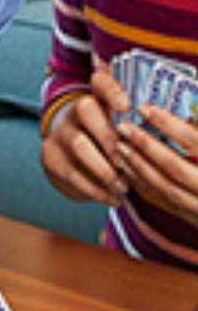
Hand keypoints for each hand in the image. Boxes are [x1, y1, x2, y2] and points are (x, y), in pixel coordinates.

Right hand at [40, 64, 126, 206]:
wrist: (68, 161)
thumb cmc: (106, 148)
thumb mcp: (118, 134)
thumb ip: (133, 130)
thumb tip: (153, 140)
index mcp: (97, 101)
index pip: (100, 82)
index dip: (111, 90)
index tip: (126, 106)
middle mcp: (73, 112)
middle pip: (85, 108)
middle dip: (111, 137)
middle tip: (128, 162)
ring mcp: (59, 133)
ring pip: (79, 144)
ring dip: (106, 169)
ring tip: (123, 187)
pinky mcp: (50, 157)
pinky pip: (73, 173)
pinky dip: (97, 190)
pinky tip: (111, 197)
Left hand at [116, 105, 197, 228]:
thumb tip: (190, 107)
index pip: (195, 143)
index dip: (168, 125)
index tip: (145, 108)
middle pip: (176, 168)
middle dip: (146, 146)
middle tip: (123, 126)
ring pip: (168, 189)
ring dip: (140, 167)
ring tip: (120, 145)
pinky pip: (168, 203)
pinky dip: (146, 185)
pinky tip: (130, 170)